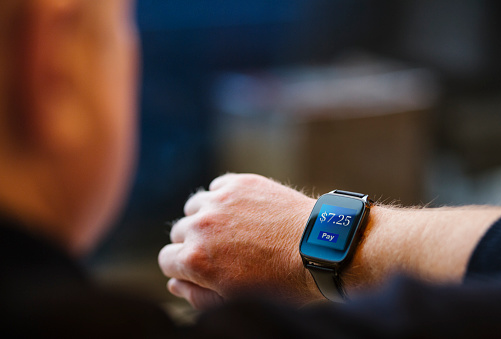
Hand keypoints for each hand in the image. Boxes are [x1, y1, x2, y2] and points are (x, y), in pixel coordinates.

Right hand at [158, 173, 321, 308]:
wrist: (318, 248)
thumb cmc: (280, 282)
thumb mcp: (235, 301)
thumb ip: (197, 295)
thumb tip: (176, 283)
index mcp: (194, 260)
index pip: (166, 259)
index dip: (181, 266)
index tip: (200, 267)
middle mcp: (200, 226)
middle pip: (179, 232)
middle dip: (194, 243)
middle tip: (222, 251)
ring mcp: (219, 201)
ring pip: (194, 207)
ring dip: (205, 217)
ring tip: (230, 228)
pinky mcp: (239, 183)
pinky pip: (216, 187)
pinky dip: (221, 197)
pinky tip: (240, 209)